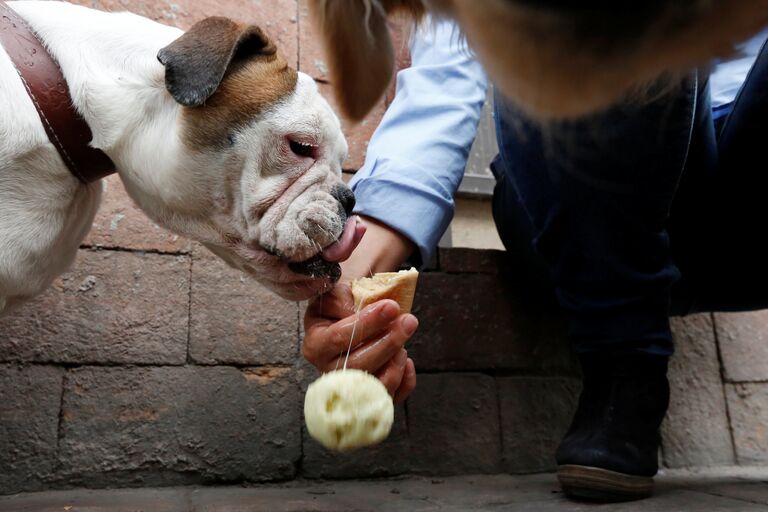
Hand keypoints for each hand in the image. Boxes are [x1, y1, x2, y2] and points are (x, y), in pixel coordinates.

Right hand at [303, 283, 417, 402]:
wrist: (345, 318)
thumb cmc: (339, 307)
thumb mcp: (334, 294)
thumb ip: (343, 299)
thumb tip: (363, 308)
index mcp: (315, 345)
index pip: (339, 338)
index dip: (368, 323)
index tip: (391, 307)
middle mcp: (329, 370)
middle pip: (359, 365)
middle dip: (388, 342)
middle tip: (408, 321)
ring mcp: (349, 388)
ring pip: (375, 385)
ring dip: (396, 362)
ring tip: (404, 339)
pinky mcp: (370, 396)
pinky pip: (390, 396)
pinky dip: (404, 381)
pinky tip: (406, 360)